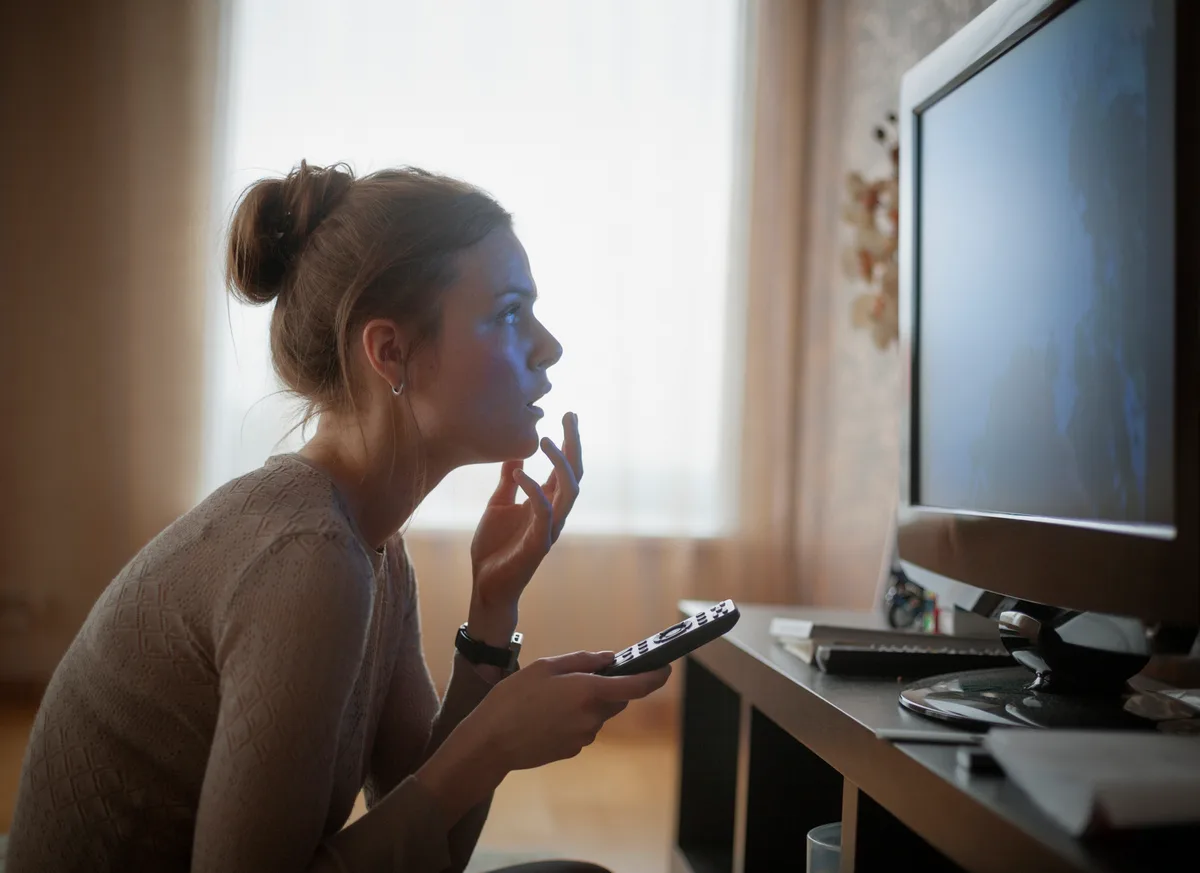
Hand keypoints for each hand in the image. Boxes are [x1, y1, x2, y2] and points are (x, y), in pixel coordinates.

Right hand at [463, 651, 670, 771]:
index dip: (655, 676)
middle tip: (580, 677)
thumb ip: (582, 661)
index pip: (636, 686)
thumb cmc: (513, 699)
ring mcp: (583, 737)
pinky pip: (583, 728)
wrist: (491, 742)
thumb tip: (610, 659)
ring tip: (551, 698)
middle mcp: (592, 717)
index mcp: (587, 692)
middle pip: (616, 699)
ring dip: (586, 703)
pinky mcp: (573, 750)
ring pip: (597, 714)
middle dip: (608, 687)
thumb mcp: (545, 667)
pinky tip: (546, 716)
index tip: (666, 668)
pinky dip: (573, 719)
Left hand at [469, 412, 582, 631]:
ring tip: (546, 439)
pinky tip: (519, 472)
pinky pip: (542, 512)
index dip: (569, 441)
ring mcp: (549, 528)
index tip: (568, 414)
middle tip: (569, 416)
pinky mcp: (537, 544)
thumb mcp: (498, 505)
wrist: (486, 584)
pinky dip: (533, 490)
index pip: (565, 467)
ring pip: (569, 491)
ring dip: (560, 464)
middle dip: (574, 444)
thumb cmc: (495, 547)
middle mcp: (553, 513)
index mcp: (545, 502)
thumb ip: (509, 482)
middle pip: (575, 473)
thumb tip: (516, 455)